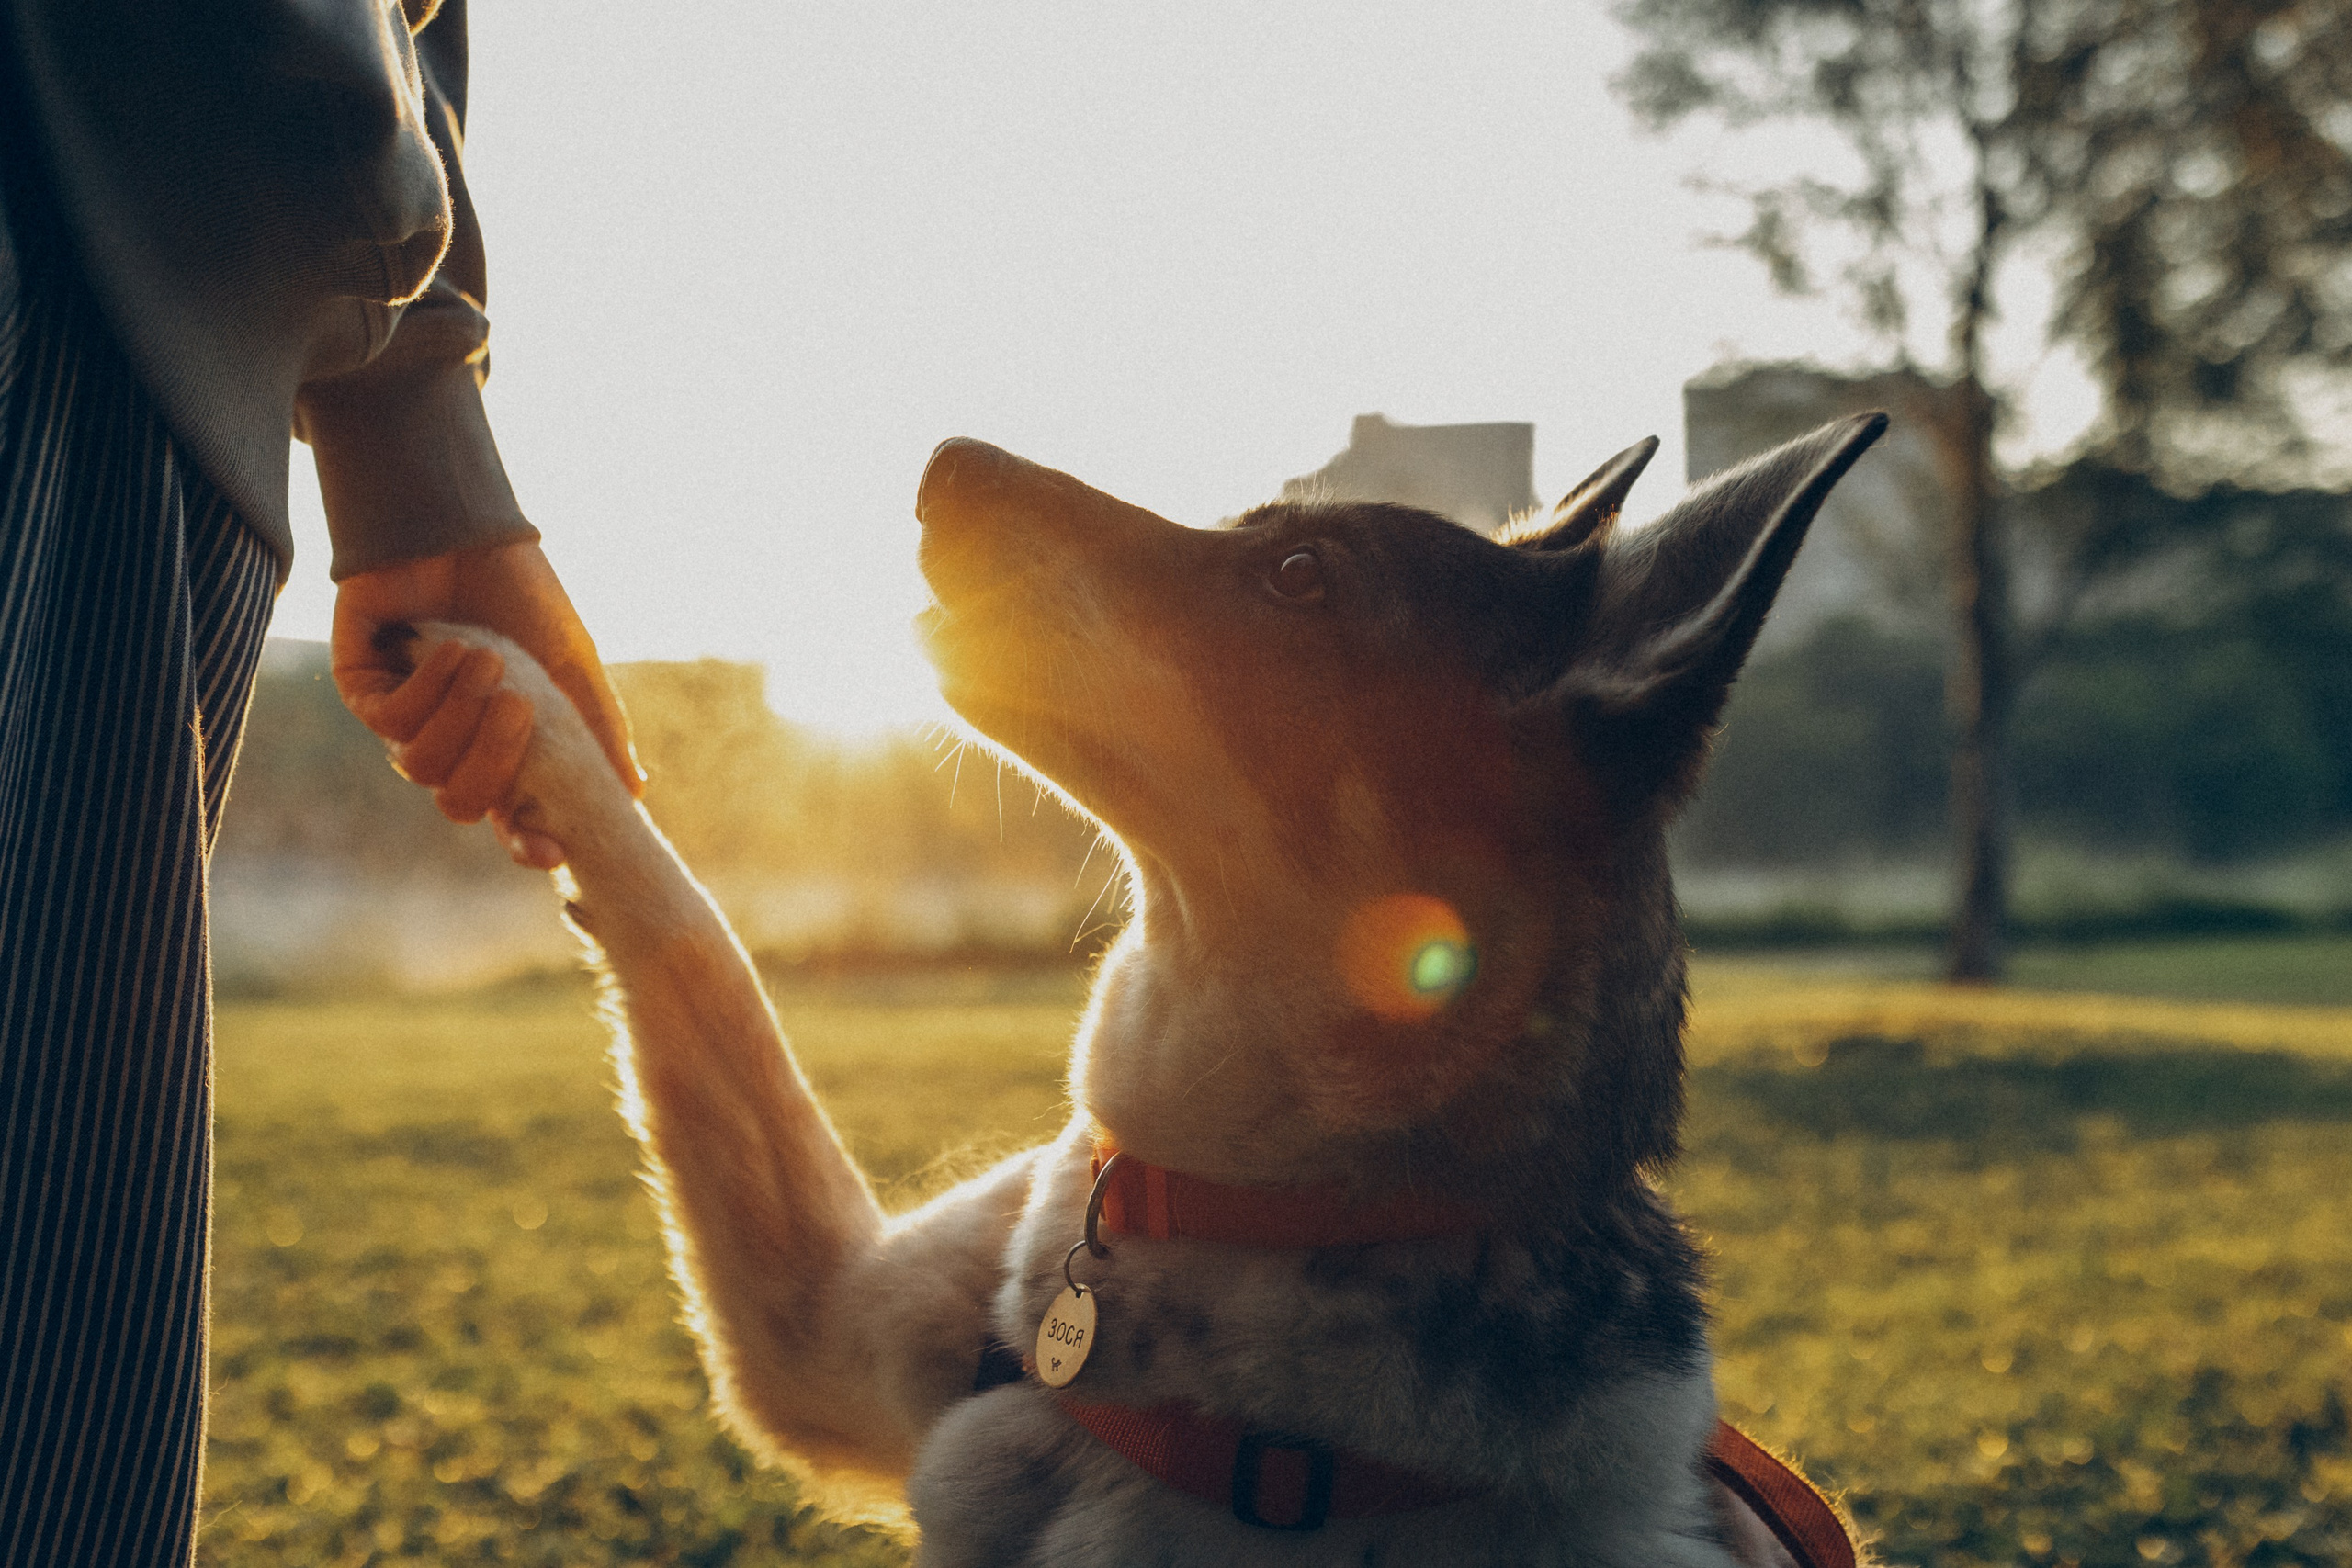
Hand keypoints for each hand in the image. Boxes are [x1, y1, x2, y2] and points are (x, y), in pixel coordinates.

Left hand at [333, 541, 642, 867]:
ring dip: (460, 715)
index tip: (549, 846)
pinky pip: (391, 719)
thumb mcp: (571, 662)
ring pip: (422, 766)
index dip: (525, 842)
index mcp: (499, 747)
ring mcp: (402, 718)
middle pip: (461, 802)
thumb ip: (597, 723)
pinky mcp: (361, 684)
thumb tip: (633, 789)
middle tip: (521, 707)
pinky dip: (429, 686)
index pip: (508, 817)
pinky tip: (453, 644)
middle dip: (494, 762)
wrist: (467, 525)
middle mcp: (448, 743)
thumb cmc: (520, 594)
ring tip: (487, 657)